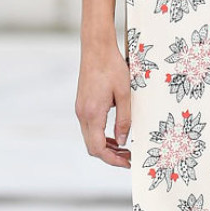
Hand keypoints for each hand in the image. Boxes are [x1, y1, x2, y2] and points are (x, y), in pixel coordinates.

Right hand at [75, 42, 131, 167]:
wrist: (96, 48)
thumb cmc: (112, 67)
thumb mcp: (125, 94)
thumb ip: (124, 119)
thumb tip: (124, 141)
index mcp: (92, 113)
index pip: (98, 148)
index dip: (113, 160)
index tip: (128, 163)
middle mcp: (82, 114)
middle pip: (92, 147)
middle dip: (110, 156)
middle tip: (129, 158)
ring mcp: (80, 109)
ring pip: (90, 138)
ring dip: (106, 147)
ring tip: (125, 149)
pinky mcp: (82, 105)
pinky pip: (90, 128)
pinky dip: (101, 136)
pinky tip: (115, 134)